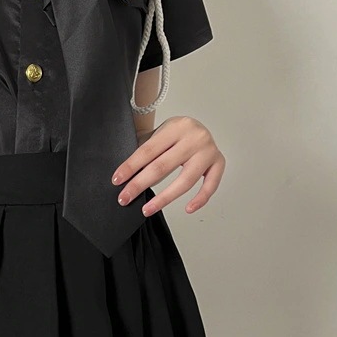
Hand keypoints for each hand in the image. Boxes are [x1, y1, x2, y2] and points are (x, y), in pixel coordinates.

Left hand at [111, 116, 225, 215]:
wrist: (196, 127)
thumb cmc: (173, 134)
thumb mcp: (158, 134)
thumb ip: (144, 150)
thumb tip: (122, 176)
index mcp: (176, 126)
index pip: (148, 150)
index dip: (131, 167)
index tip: (117, 180)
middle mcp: (195, 137)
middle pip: (163, 166)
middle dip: (140, 184)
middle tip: (124, 198)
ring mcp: (209, 150)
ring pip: (185, 180)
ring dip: (164, 198)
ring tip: (147, 209)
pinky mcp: (219, 162)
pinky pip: (211, 185)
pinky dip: (200, 199)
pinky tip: (188, 208)